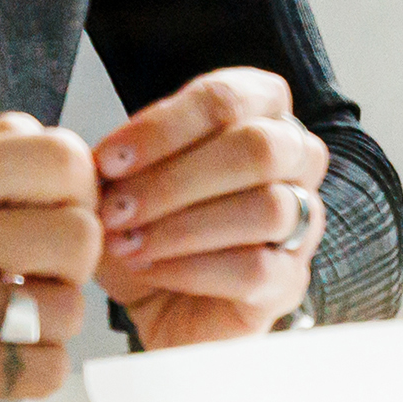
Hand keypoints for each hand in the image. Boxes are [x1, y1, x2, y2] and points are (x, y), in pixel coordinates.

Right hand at [0, 111, 101, 399]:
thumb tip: (29, 133)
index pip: (64, 160)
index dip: (75, 187)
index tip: (55, 204)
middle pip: (80, 238)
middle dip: (68, 258)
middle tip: (31, 265)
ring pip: (68, 309)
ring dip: (48, 317)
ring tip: (4, 309)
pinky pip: (45, 369)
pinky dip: (31, 366)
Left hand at [94, 67, 329, 352]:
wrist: (165, 301)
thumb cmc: (152, 226)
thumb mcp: (123, 184)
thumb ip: (116, 164)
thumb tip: (98, 164)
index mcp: (261, 109)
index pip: (226, 100)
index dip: (162, 129)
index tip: (107, 161)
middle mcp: (297, 156)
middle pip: (259, 148)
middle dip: (175, 180)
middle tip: (115, 209)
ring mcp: (304, 219)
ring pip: (266, 208)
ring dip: (183, 227)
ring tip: (126, 244)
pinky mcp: (291, 280)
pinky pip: (256, 268)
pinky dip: (192, 268)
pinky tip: (150, 269)